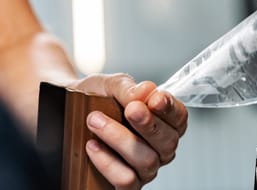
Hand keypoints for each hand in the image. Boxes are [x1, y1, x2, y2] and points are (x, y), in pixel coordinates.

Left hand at [70, 73, 187, 188]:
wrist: (69, 114)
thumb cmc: (96, 99)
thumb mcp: (110, 86)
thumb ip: (129, 88)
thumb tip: (146, 91)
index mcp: (165, 121)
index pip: (179, 118)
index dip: (170, 109)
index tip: (155, 99)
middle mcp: (160, 147)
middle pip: (168, 141)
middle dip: (149, 124)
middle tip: (130, 109)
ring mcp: (145, 168)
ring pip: (147, 160)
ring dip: (121, 139)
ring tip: (97, 121)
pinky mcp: (126, 185)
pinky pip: (126, 179)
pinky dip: (108, 162)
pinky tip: (93, 145)